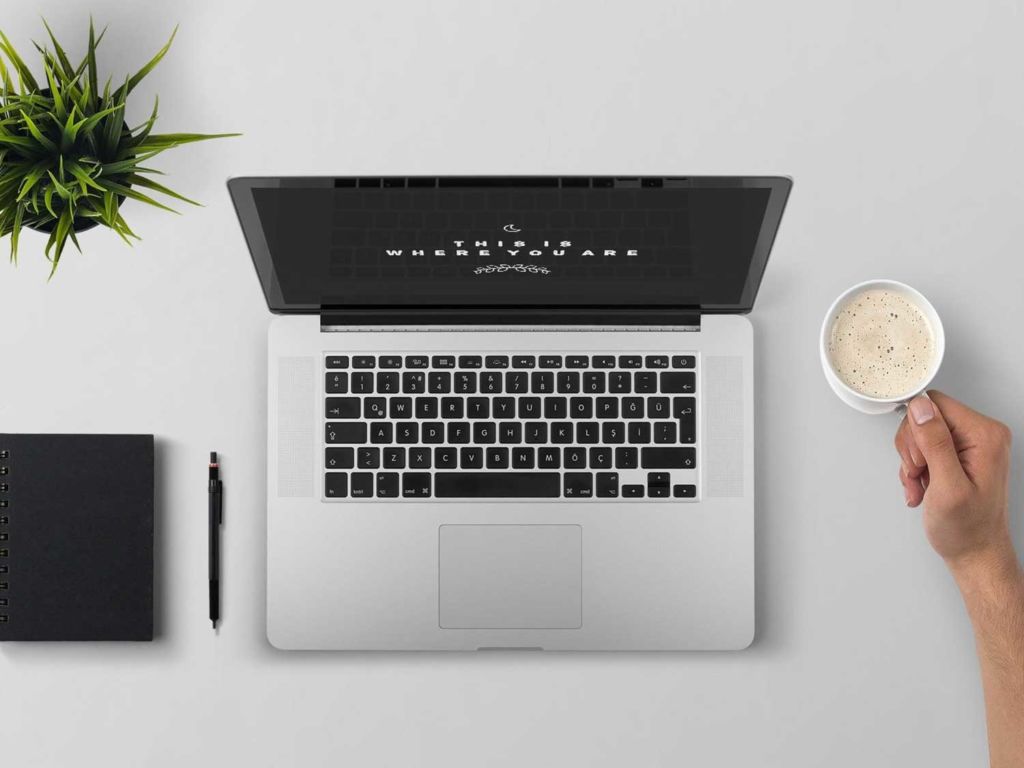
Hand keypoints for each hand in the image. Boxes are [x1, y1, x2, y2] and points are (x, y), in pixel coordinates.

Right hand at [894, 390, 1014, 570]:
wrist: (974, 551)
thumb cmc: (967, 528)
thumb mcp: (947, 486)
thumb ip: (935, 443)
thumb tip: (921, 408)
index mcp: (985, 435)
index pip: (935, 404)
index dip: (917, 431)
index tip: (921, 461)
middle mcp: (981, 434)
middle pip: (924, 417)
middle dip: (912, 450)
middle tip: (921, 474)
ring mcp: (969, 444)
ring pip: (919, 434)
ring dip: (911, 462)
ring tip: (921, 484)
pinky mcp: (957, 453)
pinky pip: (922, 447)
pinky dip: (915, 469)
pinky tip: (923, 487)